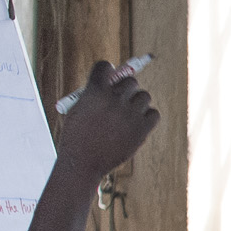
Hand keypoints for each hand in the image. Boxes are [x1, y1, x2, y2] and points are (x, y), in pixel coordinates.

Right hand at [51, 60, 159, 184]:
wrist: (82, 164)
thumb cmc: (76, 137)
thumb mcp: (78, 110)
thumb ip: (94, 94)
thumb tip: (115, 82)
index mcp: (94, 91)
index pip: (106, 66)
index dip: (107, 71)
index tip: (108, 79)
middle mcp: (113, 99)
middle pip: (130, 81)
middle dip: (125, 89)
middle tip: (120, 101)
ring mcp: (129, 114)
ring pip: (144, 96)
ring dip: (137, 103)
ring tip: (126, 116)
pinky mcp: (141, 129)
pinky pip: (154, 114)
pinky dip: (148, 118)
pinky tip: (136, 125)